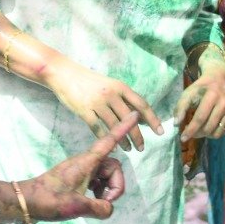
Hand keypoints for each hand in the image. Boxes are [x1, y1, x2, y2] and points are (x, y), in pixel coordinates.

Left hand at [20, 112, 136, 221]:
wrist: (26, 201)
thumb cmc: (48, 200)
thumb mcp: (76, 207)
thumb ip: (99, 208)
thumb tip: (109, 208)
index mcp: (87, 161)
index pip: (110, 140)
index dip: (124, 127)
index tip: (135, 112)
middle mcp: (87, 162)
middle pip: (114, 168)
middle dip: (116, 186)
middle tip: (105, 202)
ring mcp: (83, 170)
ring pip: (107, 176)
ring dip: (107, 191)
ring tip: (94, 203)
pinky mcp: (79, 179)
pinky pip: (98, 182)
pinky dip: (99, 192)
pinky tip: (90, 202)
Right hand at [44, 57, 162, 152]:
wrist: (64, 74)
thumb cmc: (89, 81)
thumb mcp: (110, 85)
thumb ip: (124, 99)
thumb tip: (140, 117)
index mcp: (120, 86)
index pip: (141, 104)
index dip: (152, 119)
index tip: (160, 132)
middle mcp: (111, 94)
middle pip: (129, 119)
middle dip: (138, 135)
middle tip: (142, 148)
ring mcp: (97, 102)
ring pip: (115, 126)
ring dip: (123, 140)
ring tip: (129, 149)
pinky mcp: (84, 110)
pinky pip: (97, 128)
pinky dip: (105, 139)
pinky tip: (111, 147)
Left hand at [176, 50, 224, 140]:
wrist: (220, 77)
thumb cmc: (202, 86)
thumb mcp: (189, 92)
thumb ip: (181, 107)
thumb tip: (176, 124)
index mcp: (212, 95)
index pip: (200, 118)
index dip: (190, 130)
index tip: (182, 138)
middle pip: (209, 128)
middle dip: (197, 134)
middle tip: (190, 132)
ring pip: (218, 132)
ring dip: (206, 135)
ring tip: (199, 130)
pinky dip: (214, 132)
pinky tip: (208, 126)